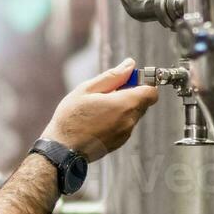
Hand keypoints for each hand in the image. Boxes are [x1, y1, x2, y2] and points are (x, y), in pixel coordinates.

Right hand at [42, 59, 158, 161]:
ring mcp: (125, 133)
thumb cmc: (71, 118)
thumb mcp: (87, 89)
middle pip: (143, 102)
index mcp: (124, 105)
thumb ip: (112, 76)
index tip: (128, 80)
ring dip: (123, 107)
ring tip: (99, 108)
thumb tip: (129, 65)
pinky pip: (125, 125)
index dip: (143, 82)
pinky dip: (117, 120)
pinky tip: (98, 120)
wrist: (62, 149)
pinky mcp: (119, 142)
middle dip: (131, 93)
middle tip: (108, 92)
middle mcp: (129, 121)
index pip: (151, 92)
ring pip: (133, 114)